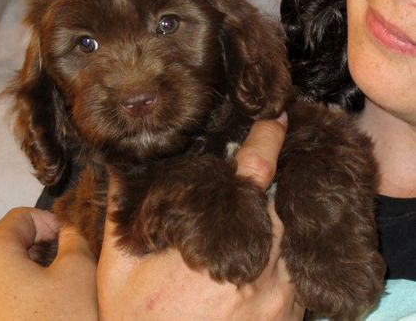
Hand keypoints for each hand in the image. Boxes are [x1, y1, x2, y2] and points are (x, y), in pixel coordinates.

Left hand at [0, 207, 97, 320]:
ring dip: (29, 268)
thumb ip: (72, 238)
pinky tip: (41, 308)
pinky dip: (17, 291)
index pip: (20, 218)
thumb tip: (66, 231)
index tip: (70, 238)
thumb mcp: (78, 271)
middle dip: (38, 245)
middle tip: (66, 260)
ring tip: (56, 285)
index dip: (49, 221)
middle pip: (5, 242)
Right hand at [98, 113, 304, 320]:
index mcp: (214, 247)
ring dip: (287, 206)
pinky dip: (291, 241)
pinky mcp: (290, 315)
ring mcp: (281, 296)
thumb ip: (123, 211)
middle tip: (274, 149)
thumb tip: (120, 165)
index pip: (253, 177)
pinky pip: (301, 264)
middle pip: (285, 201)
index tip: (277, 119)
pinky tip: (271, 235)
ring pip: (298, 232)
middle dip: (281, 171)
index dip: (267, 142)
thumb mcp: (119, 269)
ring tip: (269, 192)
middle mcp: (259, 269)